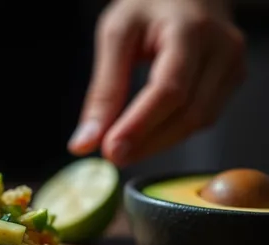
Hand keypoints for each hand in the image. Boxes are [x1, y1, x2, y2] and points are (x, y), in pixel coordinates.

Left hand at [68, 0, 245, 165]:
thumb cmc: (147, 5)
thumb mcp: (116, 35)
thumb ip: (103, 90)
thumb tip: (84, 143)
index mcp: (190, 30)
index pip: (169, 89)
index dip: (139, 126)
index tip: (110, 150)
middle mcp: (222, 48)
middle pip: (189, 112)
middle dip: (147, 142)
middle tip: (111, 156)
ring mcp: (233, 65)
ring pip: (200, 121)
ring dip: (159, 143)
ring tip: (124, 149)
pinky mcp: (232, 79)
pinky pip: (204, 117)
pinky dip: (172, 132)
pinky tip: (147, 136)